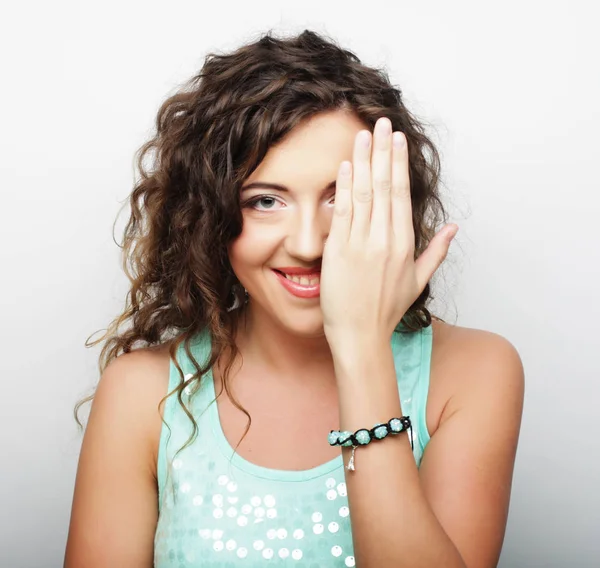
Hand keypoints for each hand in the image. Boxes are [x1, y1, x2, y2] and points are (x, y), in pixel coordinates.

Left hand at [320, 117, 457, 343]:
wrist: (360, 334)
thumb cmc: (387, 309)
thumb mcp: (418, 280)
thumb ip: (436, 251)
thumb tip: (452, 227)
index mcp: (405, 243)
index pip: (402, 193)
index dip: (399, 163)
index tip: (396, 140)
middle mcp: (385, 239)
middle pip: (385, 185)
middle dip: (382, 151)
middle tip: (380, 123)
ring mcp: (361, 243)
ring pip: (364, 193)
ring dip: (363, 161)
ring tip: (362, 135)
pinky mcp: (339, 251)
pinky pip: (343, 212)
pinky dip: (345, 187)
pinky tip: (346, 166)